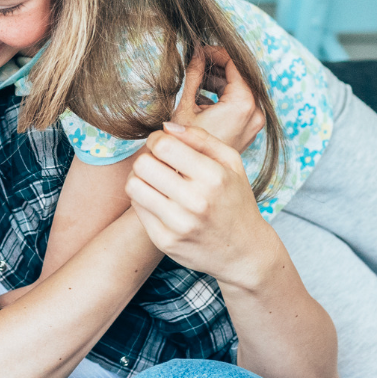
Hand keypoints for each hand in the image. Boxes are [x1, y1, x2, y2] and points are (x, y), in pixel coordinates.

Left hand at [124, 122, 277, 290]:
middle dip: (148, 157)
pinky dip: (143, 198)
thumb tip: (166, 126)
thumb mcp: (231, 163)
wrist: (243, 251)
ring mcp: (178, 224)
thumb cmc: (236, 200)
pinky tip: (159, 199)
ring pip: (133, 185)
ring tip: (155, 179)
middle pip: (143, 164)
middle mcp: (196, 202)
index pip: (164, 146)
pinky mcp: (164, 241)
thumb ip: (201, 139)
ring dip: (140, 177)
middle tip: (159, 163)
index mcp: (214, 177)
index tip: (163, 144)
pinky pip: (137, 208)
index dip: (157, 139)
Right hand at [171, 47, 264, 152]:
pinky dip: (222, 97)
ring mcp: (253, 123)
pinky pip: (239, 105)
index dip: (216, 53)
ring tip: (195, 79)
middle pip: (239, 77)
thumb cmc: (185, 146)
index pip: (235, 64)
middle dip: (217, 67)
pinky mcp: (248, 130)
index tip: (199, 50)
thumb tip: (197, 53)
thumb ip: (194, 75)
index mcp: (243, 104)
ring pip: (239, 90)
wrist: (188, 176)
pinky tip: (200, 97)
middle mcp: (255, 113)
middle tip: (195, 61)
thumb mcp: (186, 105)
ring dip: (218, 82)